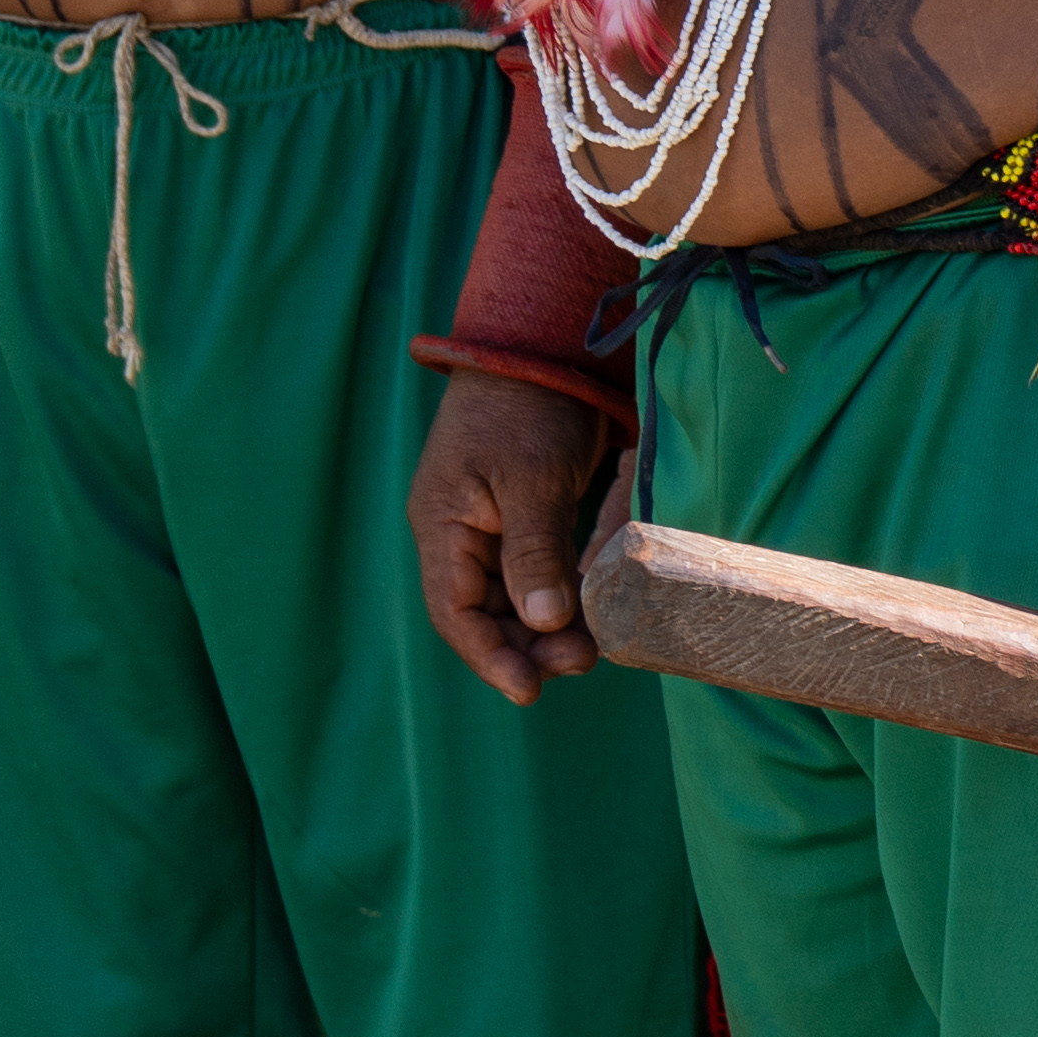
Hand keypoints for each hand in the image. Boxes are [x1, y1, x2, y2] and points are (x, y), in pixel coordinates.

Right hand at [410, 373, 618, 702]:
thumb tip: (541, 625)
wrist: (543, 346)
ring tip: (593, 646)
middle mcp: (462, 534)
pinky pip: (539, 570)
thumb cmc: (528, 406)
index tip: (528, 691)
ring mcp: (493, 527)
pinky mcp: (526, 517)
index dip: (488, 656)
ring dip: (550, 627)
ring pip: (516, 598)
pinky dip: (563, 592)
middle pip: (486, 613)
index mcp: (443, 526)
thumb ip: (533, 552)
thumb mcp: (530, 480)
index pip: (454, 611)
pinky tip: (594, 608)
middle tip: (582, 663)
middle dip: (529, 647)